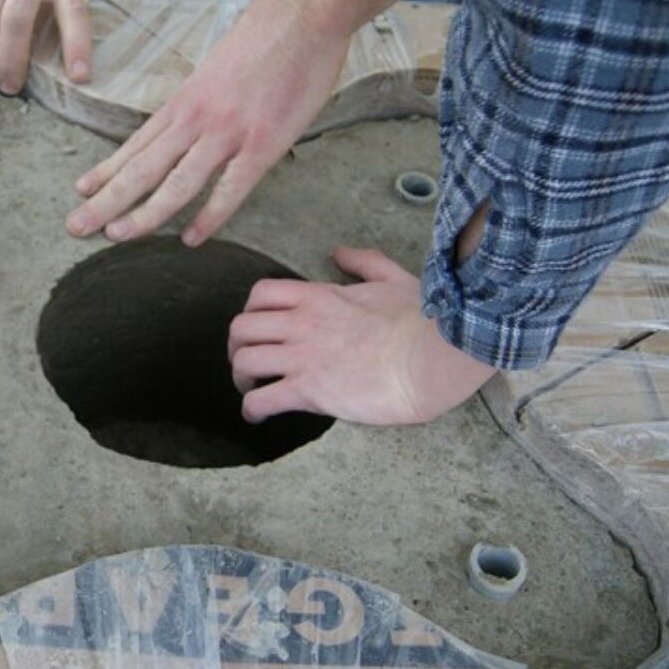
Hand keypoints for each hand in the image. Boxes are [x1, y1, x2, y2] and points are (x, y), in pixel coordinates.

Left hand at [65, 0, 349, 245]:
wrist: (302, 13)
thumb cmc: (265, 38)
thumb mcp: (216, 71)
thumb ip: (200, 104)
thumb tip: (190, 129)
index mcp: (183, 102)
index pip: (136, 145)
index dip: (106, 171)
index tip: (82, 190)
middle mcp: (195, 119)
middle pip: (142, 168)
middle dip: (105, 200)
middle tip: (77, 225)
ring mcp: (227, 133)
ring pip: (176, 182)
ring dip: (144, 213)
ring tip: (116, 235)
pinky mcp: (262, 144)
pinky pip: (230, 188)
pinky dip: (210, 216)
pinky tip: (192, 237)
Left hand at [228, 247, 496, 424]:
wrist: (431, 359)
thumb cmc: (420, 321)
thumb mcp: (392, 278)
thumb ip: (364, 262)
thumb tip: (342, 253)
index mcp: (317, 297)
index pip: (260, 294)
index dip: (251, 312)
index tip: (260, 328)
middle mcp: (301, 324)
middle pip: (241, 328)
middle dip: (237, 345)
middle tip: (249, 360)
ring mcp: (302, 357)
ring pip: (243, 362)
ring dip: (240, 377)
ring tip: (250, 388)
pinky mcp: (308, 391)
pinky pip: (260, 400)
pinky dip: (251, 409)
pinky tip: (257, 415)